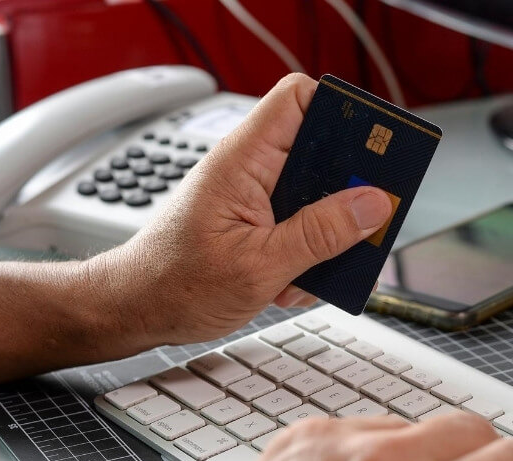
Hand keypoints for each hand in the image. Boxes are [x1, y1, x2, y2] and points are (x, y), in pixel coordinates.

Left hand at [88, 73, 394, 346]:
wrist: (138, 310)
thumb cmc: (174, 283)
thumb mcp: (259, 265)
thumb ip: (320, 233)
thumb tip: (372, 204)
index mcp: (245, 160)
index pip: (299, 98)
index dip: (340, 112)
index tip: (373, 146)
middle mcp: (252, 169)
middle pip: (322, 151)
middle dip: (347, 191)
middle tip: (362, 222)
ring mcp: (257, 196)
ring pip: (319, 196)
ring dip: (329, 235)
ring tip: (313, 268)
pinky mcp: (260, 222)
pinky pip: (305, 226)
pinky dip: (309, 256)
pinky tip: (291, 283)